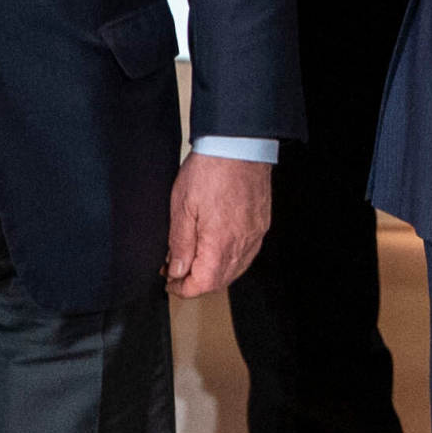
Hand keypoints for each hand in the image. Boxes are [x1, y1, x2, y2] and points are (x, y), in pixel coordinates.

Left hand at [166, 153, 272, 297]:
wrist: (238, 144)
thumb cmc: (211, 169)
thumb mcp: (181, 207)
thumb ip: (179, 244)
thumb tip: (176, 270)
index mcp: (220, 244)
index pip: (203, 284)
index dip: (183, 288)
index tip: (170, 282)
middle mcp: (242, 243)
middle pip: (220, 281)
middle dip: (196, 282)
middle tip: (176, 270)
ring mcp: (255, 234)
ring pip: (235, 269)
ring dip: (213, 271)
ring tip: (194, 258)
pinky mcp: (261, 223)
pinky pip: (247, 252)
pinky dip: (230, 258)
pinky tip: (217, 248)